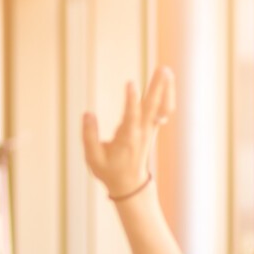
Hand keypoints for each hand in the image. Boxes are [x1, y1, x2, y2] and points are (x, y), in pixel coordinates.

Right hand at [82, 66, 173, 199]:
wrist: (130, 185)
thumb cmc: (109, 171)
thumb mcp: (93, 158)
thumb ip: (89, 136)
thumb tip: (87, 114)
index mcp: (127, 139)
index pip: (131, 116)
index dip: (131, 100)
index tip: (130, 83)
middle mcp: (141, 132)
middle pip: (152, 107)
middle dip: (157, 88)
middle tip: (162, 69)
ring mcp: (149, 129)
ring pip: (161, 107)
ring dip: (164, 88)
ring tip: (165, 69)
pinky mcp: (151, 128)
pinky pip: (163, 110)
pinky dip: (166, 96)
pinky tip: (166, 81)